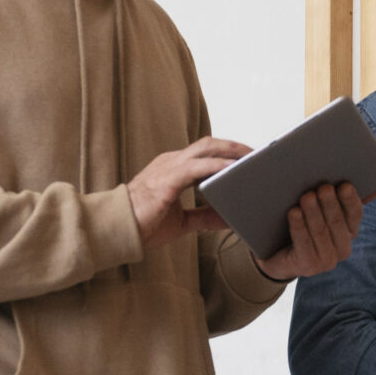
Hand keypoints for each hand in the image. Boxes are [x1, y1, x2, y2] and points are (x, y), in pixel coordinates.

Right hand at [128, 137, 251, 246]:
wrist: (116, 230)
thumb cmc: (142, 224)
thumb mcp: (182, 222)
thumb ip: (203, 217)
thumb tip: (227, 219)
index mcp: (173, 168)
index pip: (206, 152)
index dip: (228, 152)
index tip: (248, 160)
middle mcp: (172, 162)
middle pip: (210, 144)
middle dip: (236, 147)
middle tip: (259, 155)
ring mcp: (169, 167)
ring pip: (207, 149)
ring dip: (232, 152)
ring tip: (253, 159)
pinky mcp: (167, 179)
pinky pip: (198, 166)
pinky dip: (219, 166)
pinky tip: (234, 170)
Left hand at [252, 182, 365, 280]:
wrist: (279, 254)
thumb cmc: (304, 226)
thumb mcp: (323, 212)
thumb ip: (343, 200)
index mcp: (350, 233)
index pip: (355, 215)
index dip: (350, 200)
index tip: (344, 185)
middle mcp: (342, 249)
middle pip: (337, 223)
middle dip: (330, 204)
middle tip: (323, 187)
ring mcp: (326, 261)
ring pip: (320, 232)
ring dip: (314, 213)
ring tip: (307, 197)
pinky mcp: (308, 267)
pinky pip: (304, 244)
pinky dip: (299, 226)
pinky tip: (294, 212)